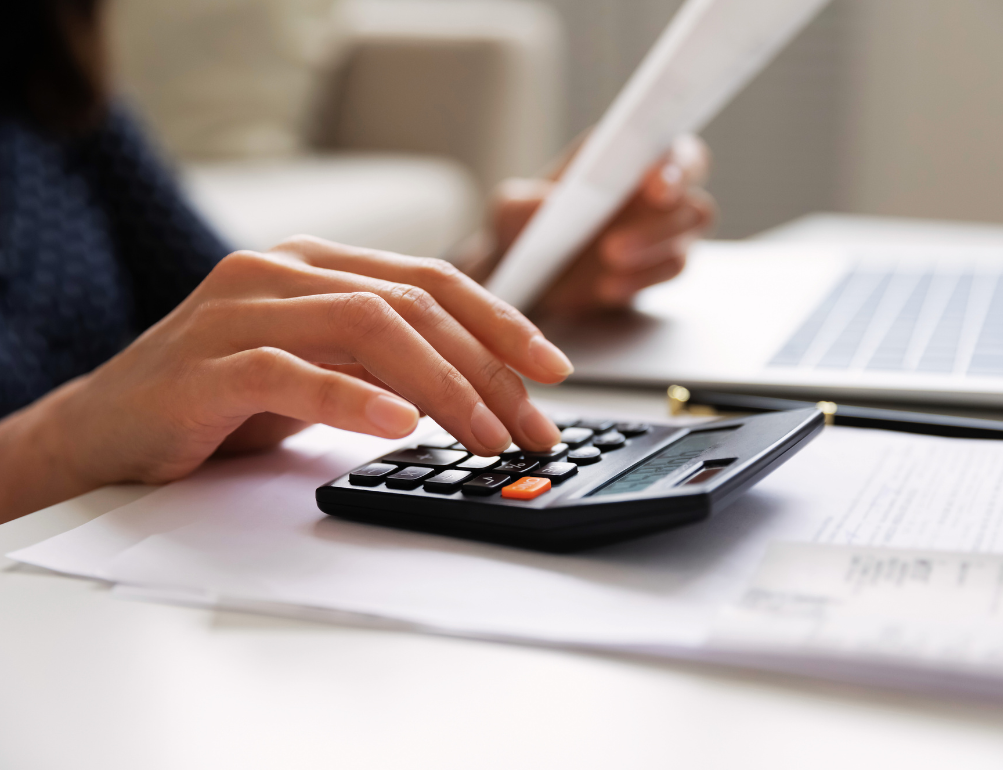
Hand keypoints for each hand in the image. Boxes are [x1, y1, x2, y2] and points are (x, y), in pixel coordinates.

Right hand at [0, 237, 570, 518]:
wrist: (108, 428)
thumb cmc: (223, 398)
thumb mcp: (321, 367)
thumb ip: (384, 361)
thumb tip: (480, 389)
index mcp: (319, 265)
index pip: (430, 280)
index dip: (500, 322)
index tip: (552, 368)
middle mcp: (282, 271)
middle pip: (412, 304)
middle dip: (486, 368)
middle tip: (530, 425)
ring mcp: (240, 310)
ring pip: (366, 326)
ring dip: (442, 385)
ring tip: (485, 434)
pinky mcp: (205, 364)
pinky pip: (293, 372)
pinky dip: (354, 399)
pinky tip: (401, 427)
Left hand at [486, 134, 713, 314]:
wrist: (525, 279)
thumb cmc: (521, 230)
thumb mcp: (508, 212)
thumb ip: (524, 204)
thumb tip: (549, 204)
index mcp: (623, 153)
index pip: (670, 146)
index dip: (674, 162)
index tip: (654, 184)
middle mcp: (651, 184)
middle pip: (691, 192)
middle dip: (666, 217)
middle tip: (616, 242)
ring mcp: (661, 226)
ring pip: (689, 232)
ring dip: (654, 248)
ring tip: (609, 260)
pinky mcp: (657, 265)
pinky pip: (670, 268)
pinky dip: (643, 279)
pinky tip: (608, 287)